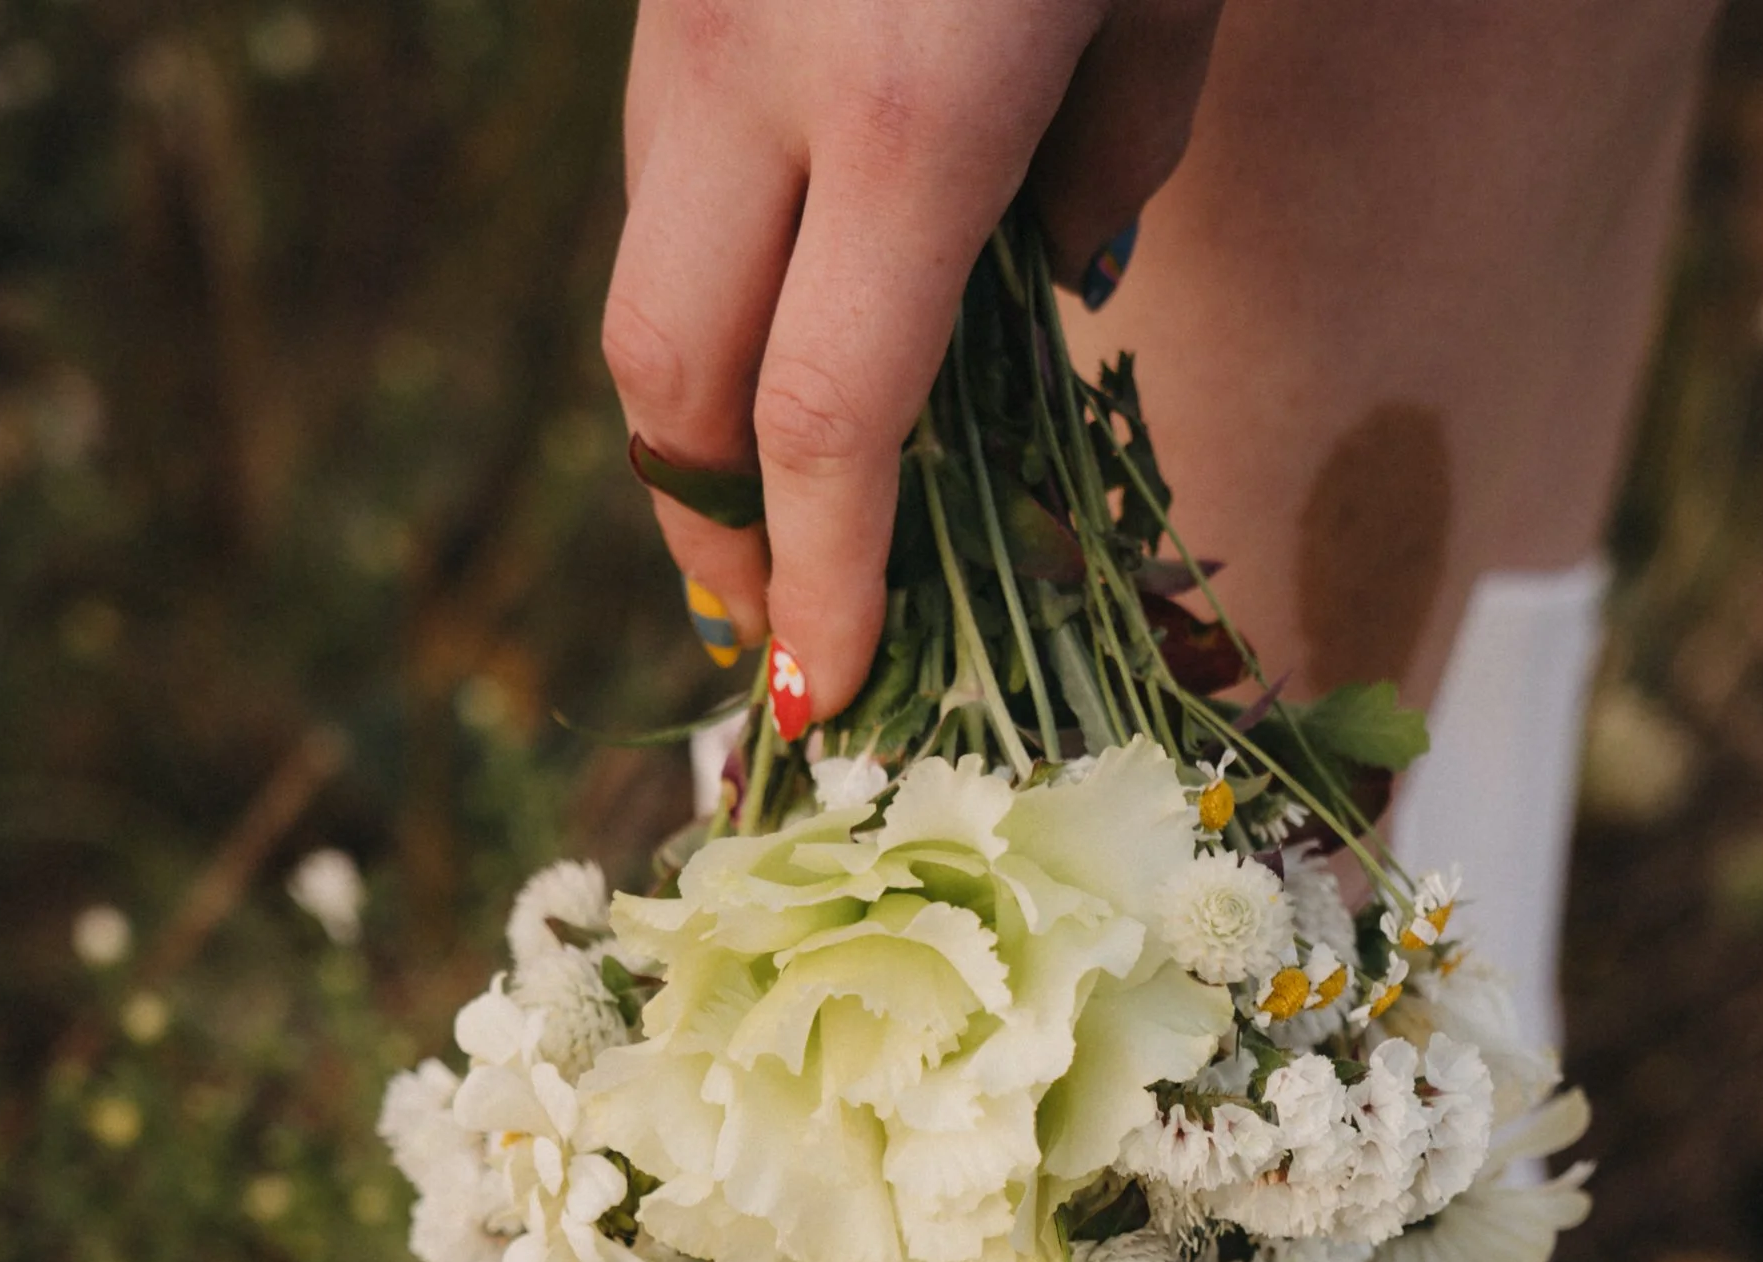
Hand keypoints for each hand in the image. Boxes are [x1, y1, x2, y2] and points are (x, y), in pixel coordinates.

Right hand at [605, 0, 1223, 722]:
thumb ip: (1119, 150)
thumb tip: (1059, 272)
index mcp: (908, 115)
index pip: (825, 422)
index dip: (818, 584)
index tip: (825, 692)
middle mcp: (756, 72)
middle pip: (671, 375)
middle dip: (706, 531)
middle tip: (761, 629)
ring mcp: (685, 11)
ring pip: (644, 266)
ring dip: (691, 409)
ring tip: (760, 506)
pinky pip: (660, 163)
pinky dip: (703, 278)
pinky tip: (768, 319)